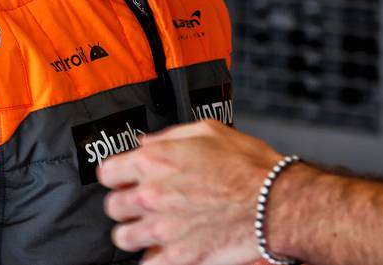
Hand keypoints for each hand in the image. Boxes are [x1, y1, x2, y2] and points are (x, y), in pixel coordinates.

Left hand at [99, 119, 281, 264]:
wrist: (274, 203)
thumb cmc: (249, 167)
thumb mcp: (210, 131)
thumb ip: (170, 135)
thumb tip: (146, 142)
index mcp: (155, 161)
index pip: (107, 172)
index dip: (118, 174)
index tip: (125, 178)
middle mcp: (151, 195)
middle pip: (112, 207)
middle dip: (126, 204)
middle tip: (142, 204)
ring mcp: (162, 229)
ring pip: (123, 238)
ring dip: (135, 232)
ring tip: (150, 228)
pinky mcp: (176, 257)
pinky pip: (146, 264)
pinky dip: (153, 257)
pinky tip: (166, 248)